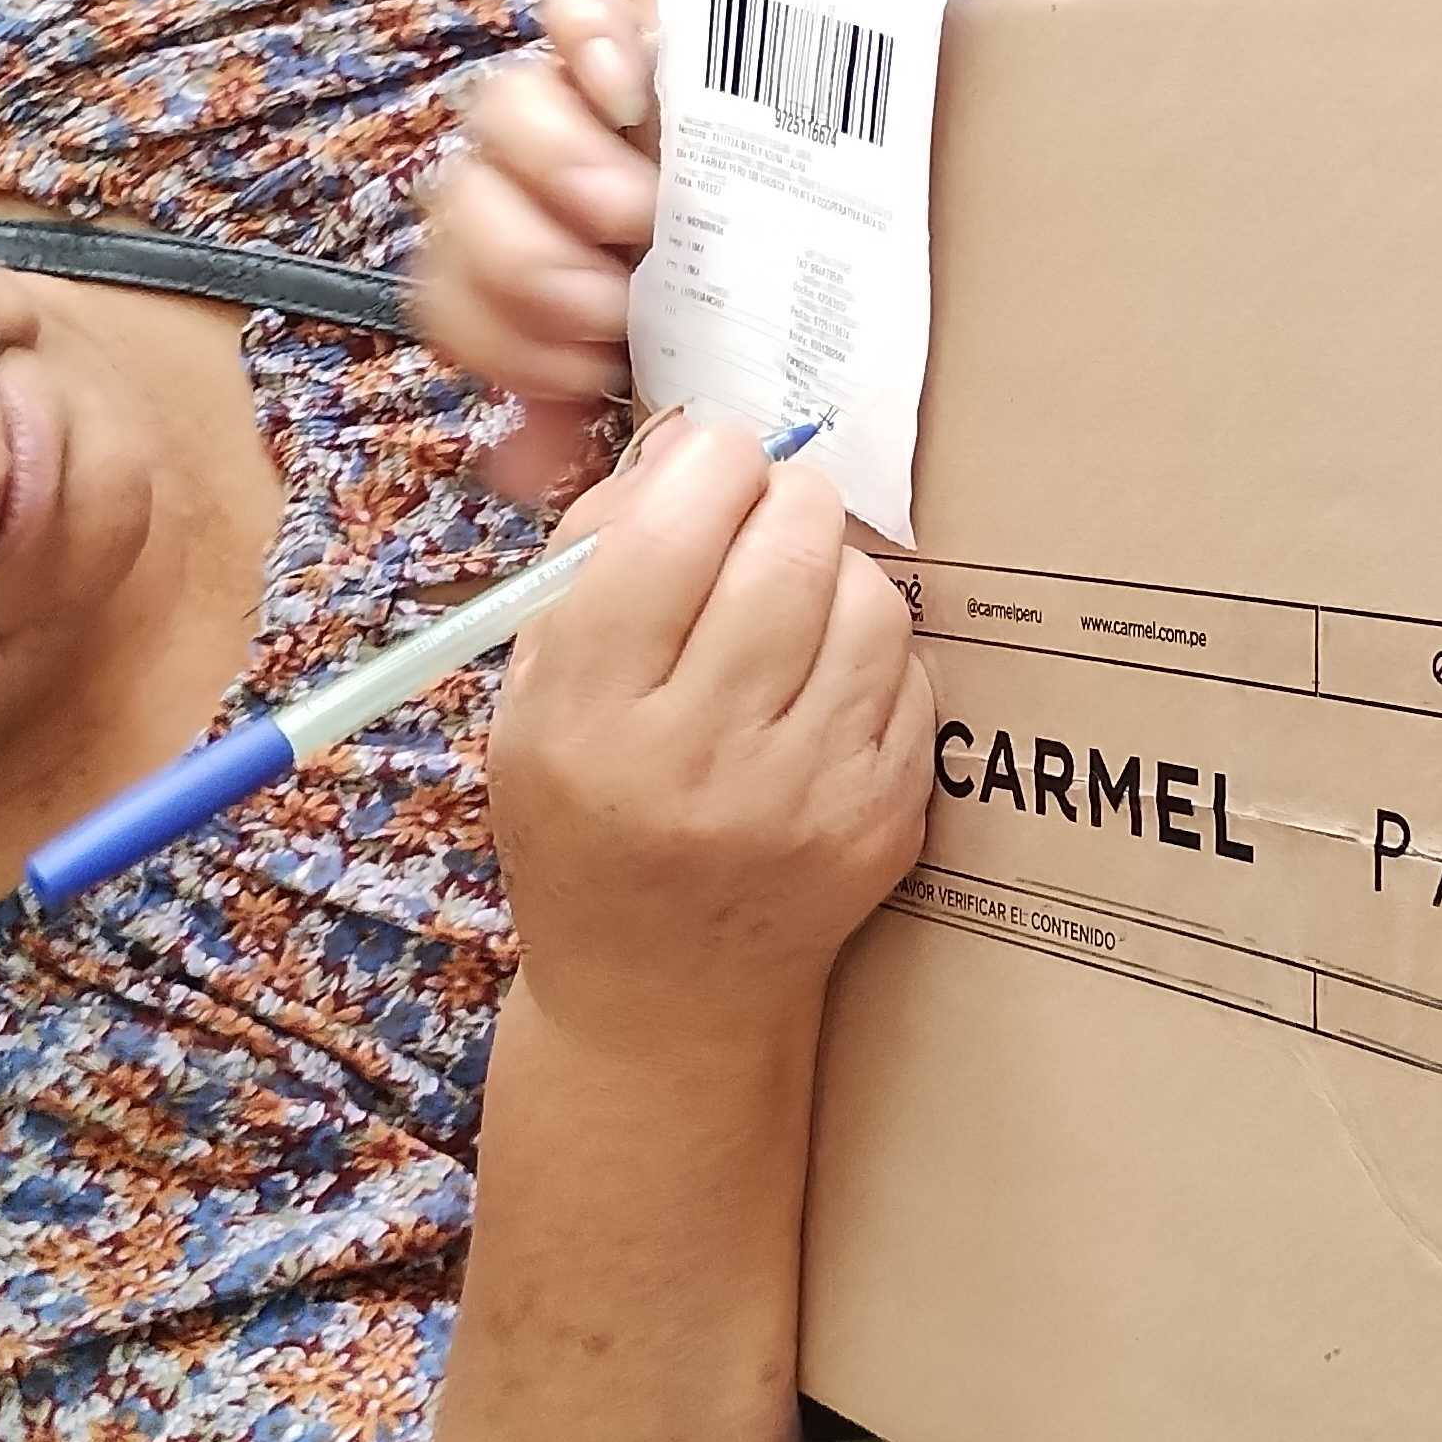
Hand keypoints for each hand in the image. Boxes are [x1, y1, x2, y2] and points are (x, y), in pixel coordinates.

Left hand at [417, 0, 662, 501]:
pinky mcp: (610, 32)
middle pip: (464, 204)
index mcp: (510, 271)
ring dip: (561, 168)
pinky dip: (593, 45)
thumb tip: (520, 477)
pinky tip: (630, 92)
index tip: (586, 369)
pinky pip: (571, 16)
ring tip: (635, 212)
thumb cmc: (711, 281)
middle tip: (610, 301)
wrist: (779, 158)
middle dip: (529, 264)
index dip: (503, 340)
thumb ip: (585, 418)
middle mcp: (517, 183)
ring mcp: (560, 101)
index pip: (451, 301)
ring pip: (503, 109)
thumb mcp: (657, 361)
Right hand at [491, 410, 933, 1057]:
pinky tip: (827, 678)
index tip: (714, 463)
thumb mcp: (531, 702)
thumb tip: (687, 445)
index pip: (671, 532)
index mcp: (588, 718)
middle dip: (785, 494)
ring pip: (868, 603)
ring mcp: (803, 795)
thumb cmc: (583, 826)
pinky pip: (911, 677)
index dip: (708, 463)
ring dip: (839, 567)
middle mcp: (697, 758)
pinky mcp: (881, 820)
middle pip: (786, 550)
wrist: (660, 997)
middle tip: (770, 503)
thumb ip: (589, 565)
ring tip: (799, 591)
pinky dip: (874, 654)